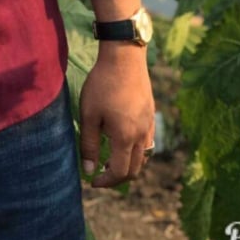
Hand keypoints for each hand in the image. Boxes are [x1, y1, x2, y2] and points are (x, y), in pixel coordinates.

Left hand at [78, 43, 154, 187]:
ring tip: (111, 159)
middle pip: (135, 169)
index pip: (120, 172)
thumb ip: (89, 144)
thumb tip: (89, 171)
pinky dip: (137, 150)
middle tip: (101, 174)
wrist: (124, 57)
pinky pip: (148, 142)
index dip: (106, 182)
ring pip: (144, 156)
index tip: (93, 182)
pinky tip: (123, 141)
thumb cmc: (102, 84)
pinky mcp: (151, 113)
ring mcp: (149, 124)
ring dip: (129, 164)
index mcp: (125, 137)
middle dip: (118, 177)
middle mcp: (142, 135)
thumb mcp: (89, 114)